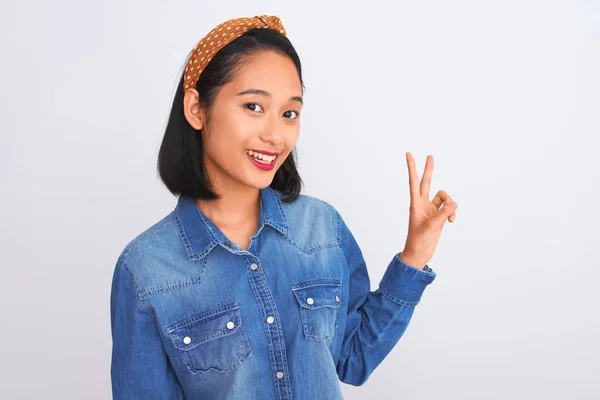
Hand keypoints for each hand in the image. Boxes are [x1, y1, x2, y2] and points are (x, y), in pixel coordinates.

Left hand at [399, 152, 457, 269]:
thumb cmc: (418, 241)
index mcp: (415, 204)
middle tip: (430, 156)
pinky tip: (452, 221)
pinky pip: (450, 208)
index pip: (414, 182)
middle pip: (427, 183)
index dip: (412, 168)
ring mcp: (432, 210)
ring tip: (450, 218)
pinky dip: (453, 213)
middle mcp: (423, 204)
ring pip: (445, 198)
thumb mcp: (431, 226)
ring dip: (451, 205)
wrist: (419, 254)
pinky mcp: (439, 217)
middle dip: (429, 170)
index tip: (408, 154)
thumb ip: (444, 213)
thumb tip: (454, 205)